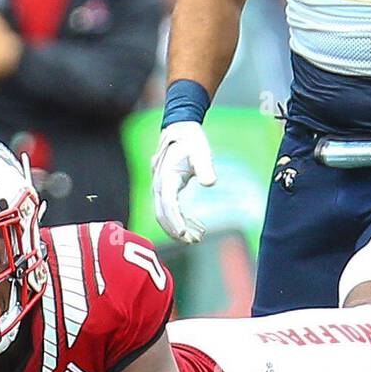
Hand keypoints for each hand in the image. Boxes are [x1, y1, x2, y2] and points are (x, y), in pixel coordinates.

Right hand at [151, 121, 214, 242]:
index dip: (175, 221)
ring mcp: (160, 188)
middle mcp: (159, 185)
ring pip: (164, 215)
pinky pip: (169, 210)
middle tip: (194, 242)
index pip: (168, 204)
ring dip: (178, 229)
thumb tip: (210, 183)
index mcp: (166, 177)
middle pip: (162, 214)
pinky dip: (181, 220)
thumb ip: (205, 167)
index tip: (183, 234)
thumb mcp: (201, 152)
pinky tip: (197, 226)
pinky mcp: (165, 190)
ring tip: (198, 238)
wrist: (180, 129)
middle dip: (176, 231)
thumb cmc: (191, 140)